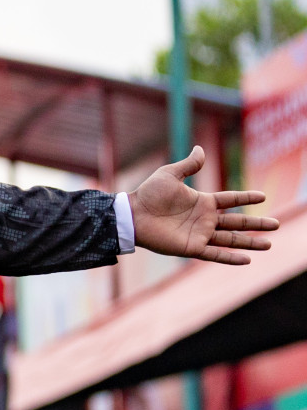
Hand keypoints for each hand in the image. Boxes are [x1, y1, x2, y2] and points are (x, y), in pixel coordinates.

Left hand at [130, 147, 277, 264]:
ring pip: (231, 239)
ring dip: (250, 242)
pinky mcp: (190, 247)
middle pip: (237, 222)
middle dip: (257, 224)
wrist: (133, 214)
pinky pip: (214, 253)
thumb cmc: (149, 194)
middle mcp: (204, 219)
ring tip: (270, 244)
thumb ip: (189, 165)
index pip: (230, 199)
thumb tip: (201, 149)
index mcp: (202, 202)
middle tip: (277, 224)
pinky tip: (247, 259)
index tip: (263, 196)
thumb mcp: (170, 174)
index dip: (246, 198)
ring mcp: (198, 234)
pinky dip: (230, 257)